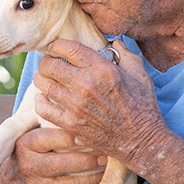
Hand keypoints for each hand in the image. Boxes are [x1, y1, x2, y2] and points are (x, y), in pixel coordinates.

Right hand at [0, 126, 106, 183]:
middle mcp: (27, 166)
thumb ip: (46, 124)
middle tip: (106, 155)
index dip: (71, 138)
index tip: (90, 136)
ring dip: (93, 179)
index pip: (50, 139)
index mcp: (25, 145)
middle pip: (61, 164)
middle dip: (88, 160)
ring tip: (106, 170)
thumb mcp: (29, 137)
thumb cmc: (28, 155)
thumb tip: (74, 107)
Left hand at [31, 39, 165, 170]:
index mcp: (102, 70)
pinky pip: (43, 108)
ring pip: (43, 84)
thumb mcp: (140, 75)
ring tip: (45, 78)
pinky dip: (40, 101)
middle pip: (50, 65)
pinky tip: (44, 97)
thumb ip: (125, 55)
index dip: (57, 45)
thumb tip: (115, 42)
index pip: (69, 49)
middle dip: (47, 61)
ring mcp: (75, 106)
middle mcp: (86, 85)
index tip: (55, 47)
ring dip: (41, 78)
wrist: (141, 141)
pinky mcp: (70, 124)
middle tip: (49, 63)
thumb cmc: (143, 107)